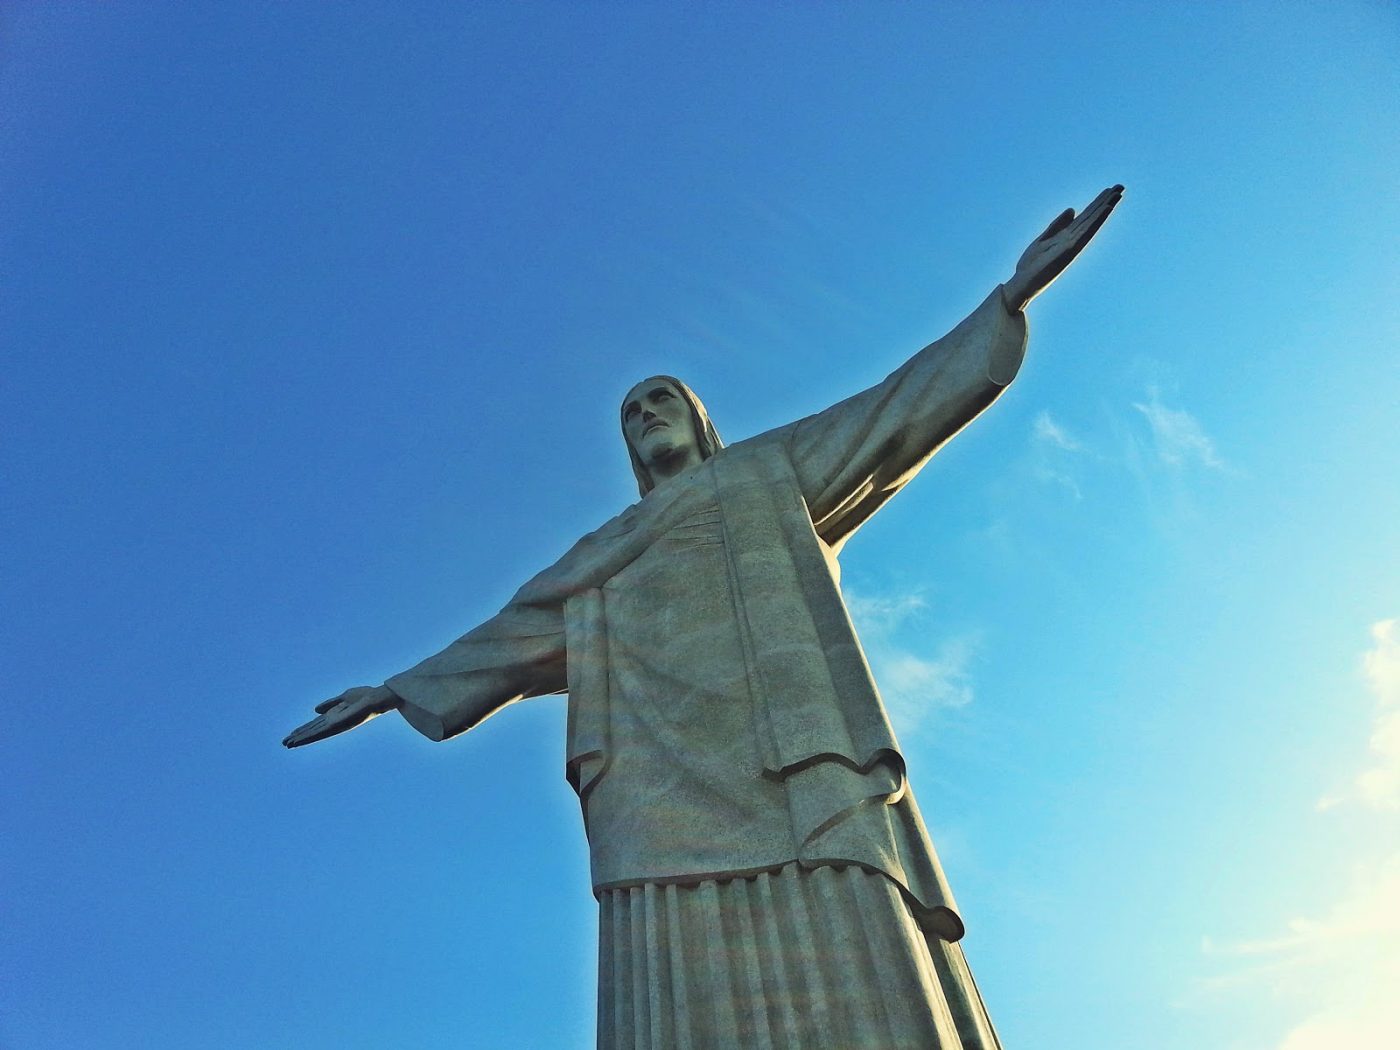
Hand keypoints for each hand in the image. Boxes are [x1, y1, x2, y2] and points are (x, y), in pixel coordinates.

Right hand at [282, 685, 399, 747]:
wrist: (376, 697)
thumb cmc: (365, 696)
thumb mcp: (344, 698)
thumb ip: (330, 704)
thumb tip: (315, 710)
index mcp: (334, 715)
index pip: (315, 724)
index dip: (303, 729)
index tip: (291, 734)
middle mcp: (334, 722)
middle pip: (313, 731)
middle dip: (299, 736)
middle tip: (284, 743)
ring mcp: (335, 725)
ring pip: (314, 734)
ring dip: (301, 738)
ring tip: (287, 744)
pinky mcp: (337, 725)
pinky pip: (320, 732)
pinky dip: (308, 736)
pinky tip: (299, 739)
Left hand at [1002, 184, 1123, 311]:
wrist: (1021, 284)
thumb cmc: (1031, 266)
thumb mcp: (1043, 240)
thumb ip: (1057, 225)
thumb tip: (1072, 209)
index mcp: (1066, 236)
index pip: (1085, 217)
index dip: (1096, 203)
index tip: (1109, 189)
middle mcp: (1072, 240)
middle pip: (1091, 217)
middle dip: (1105, 202)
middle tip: (1121, 186)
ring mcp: (1072, 245)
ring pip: (1091, 223)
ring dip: (1104, 209)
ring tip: (1117, 194)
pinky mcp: (1068, 251)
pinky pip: (1084, 233)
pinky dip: (1095, 221)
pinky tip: (1104, 210)